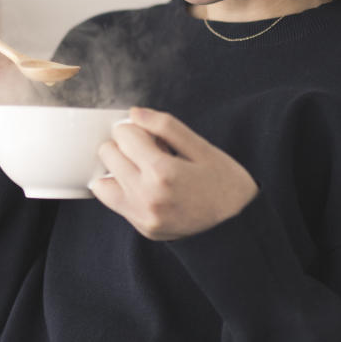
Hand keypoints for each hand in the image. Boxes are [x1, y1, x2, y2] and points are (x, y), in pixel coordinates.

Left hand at [90, 107, 258, 240]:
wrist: (240, 228)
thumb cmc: (227, 184)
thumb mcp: (203, 149)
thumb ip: (166, 127)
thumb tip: (134, 113)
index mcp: (162, 172)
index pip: (123, 134)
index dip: (136, 127)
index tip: (151, 134)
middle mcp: (146, 196)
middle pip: (108, 154)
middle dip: (125, 145)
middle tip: (150, 150)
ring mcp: (142, 216)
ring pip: (101, 182)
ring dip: (117, 169)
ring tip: (142, 169)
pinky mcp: (142, 228)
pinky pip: (114, 203)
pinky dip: (122, 189)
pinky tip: (145, 186)